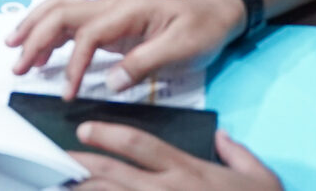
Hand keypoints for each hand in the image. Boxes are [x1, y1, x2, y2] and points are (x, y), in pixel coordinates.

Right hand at [6, 0, 246, 100]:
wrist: (215, 12)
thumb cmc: (201, 28)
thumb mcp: (181, 48)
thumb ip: (145, 63)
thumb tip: (110, 82)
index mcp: (126, 11)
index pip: (87, 34)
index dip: (73, 64)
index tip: (67, 93)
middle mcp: (111, 5)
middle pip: (61, 13)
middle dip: (35, 37)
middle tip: (18, 66)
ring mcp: (108, 12)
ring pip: (60, 11)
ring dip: (35, 29)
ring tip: (16, 53)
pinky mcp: (109, 22)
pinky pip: (71, 22)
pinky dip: (49, 33)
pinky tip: (41, 51)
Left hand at [69, 127, 280, 190]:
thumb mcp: (260, 176)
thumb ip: (237, 153)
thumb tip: (222, 137)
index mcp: (188, 170)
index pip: (139, 143)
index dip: (107, 134)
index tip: (84, 130)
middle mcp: (169, 190)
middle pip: (113, 174)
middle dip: (80, 166)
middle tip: (55, 161)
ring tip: (62, 189)